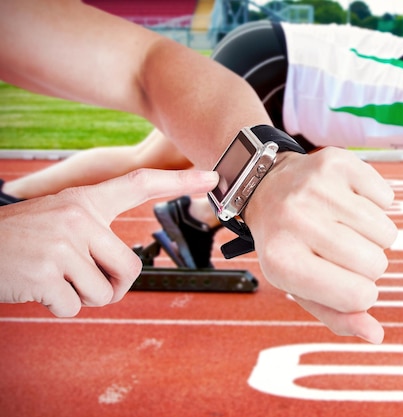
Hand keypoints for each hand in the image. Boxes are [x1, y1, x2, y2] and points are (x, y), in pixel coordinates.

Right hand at [0, 169, 217, 316]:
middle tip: (82, 281)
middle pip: (129, 269)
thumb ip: (95, 234)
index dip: (178, 181)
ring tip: (53, 277)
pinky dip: (57, 307)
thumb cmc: (21, 239)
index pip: (139, 184)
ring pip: (102, 293)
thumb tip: (124, 272)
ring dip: (80, 297)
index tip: (212, 176)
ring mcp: (61, 244)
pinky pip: (73, 307)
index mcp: (85, 200)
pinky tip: (37, 288)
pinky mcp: (45, 274)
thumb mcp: (59, 220)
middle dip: (110, 287)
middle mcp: (78, 217)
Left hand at [245, 148, 397, 343]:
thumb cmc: (289, 245)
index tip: (346, 281)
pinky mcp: (335, 161)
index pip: (358, 295)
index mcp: (283, 261)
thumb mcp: (301, 286)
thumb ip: (337, 316)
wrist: (265, 188)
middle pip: (376, 263)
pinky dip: (376, 204)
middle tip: (341, 250)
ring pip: (386, 231)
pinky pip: (387, 198)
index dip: (362, 293)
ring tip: (343, 226)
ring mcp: (315, 187)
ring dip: (373, 235)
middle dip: (368, 264)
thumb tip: (376, 335)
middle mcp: (296, 220)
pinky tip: (347, 201)